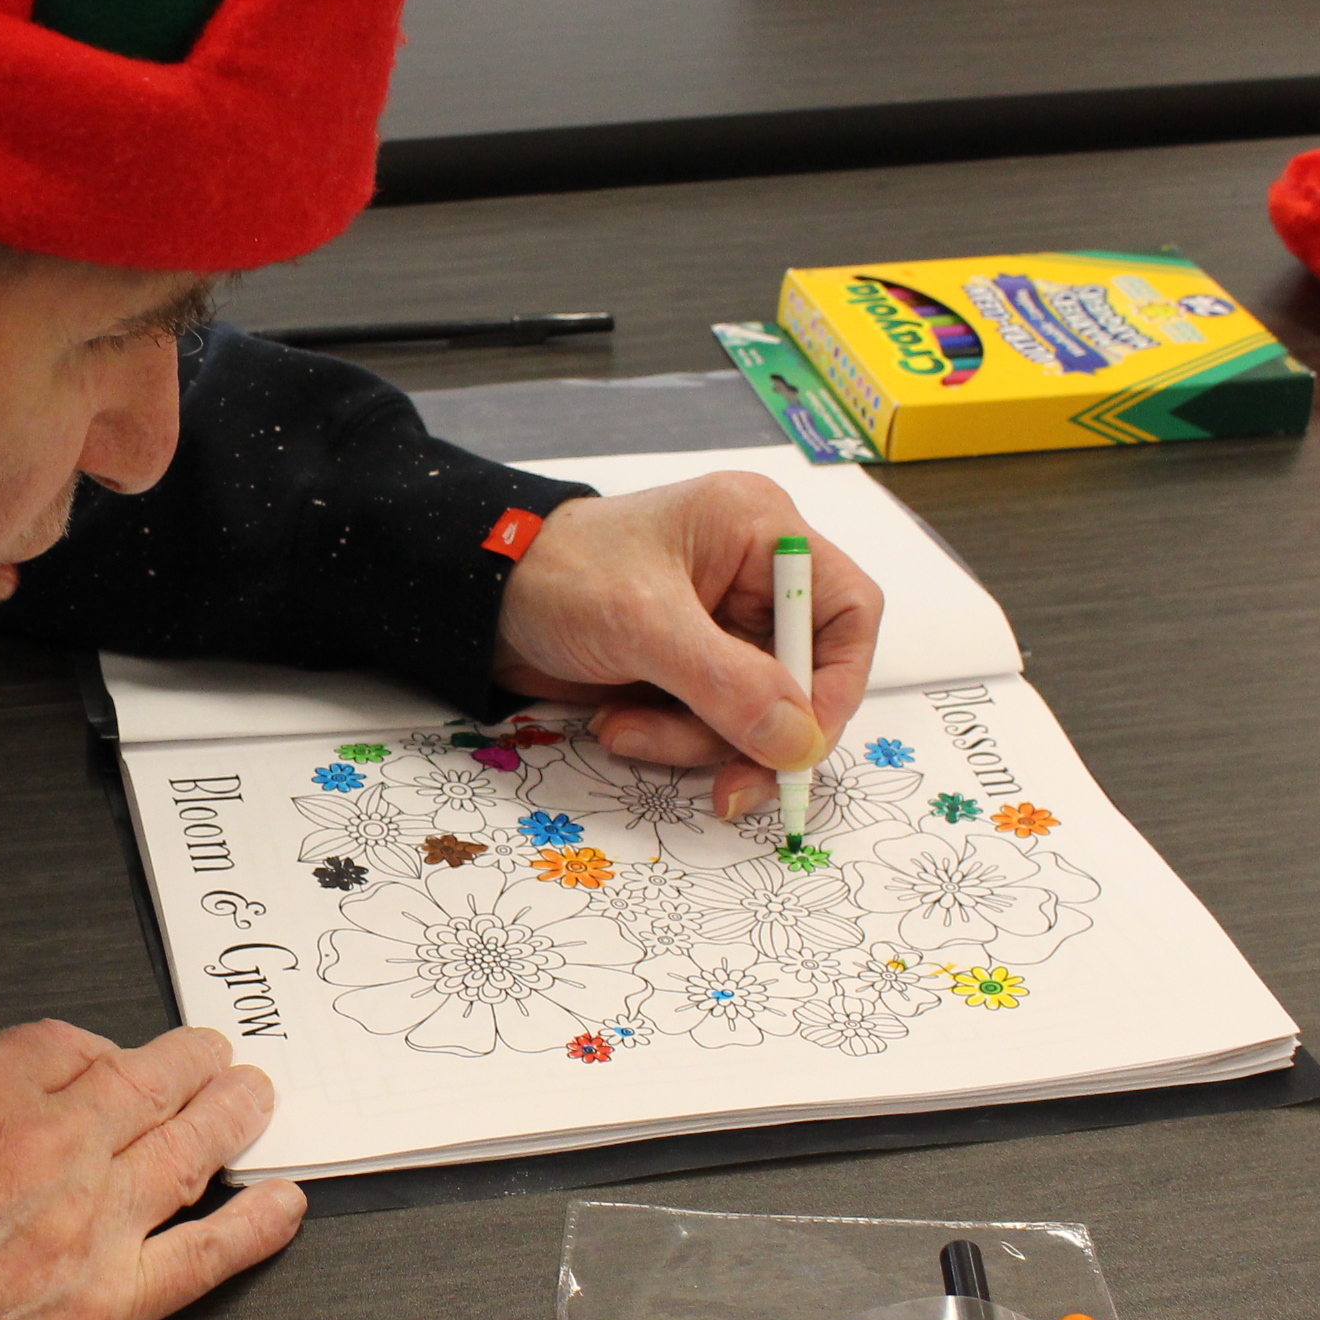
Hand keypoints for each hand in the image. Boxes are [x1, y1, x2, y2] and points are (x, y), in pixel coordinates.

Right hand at [0, 1022, 303, 1319]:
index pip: (68, 1042)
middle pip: (145, 1081)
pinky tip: (282, 1206)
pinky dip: (255, 1227)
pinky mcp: (114, 1299)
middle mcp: (49, 1143)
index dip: (99, 1047)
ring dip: (233, 1117)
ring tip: (254, 1099)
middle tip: (211, 1057)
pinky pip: (206, 1253)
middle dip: (188, 1064)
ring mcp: (92, 1220)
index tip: (109, 1056)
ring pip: (189, 1148)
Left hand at [491, 474, 884, 819]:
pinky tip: (616, 725)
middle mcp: (752, 576)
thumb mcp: (642, 624)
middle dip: (756, 733)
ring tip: (624, 729)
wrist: (474, 597)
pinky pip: (711, 721)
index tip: (800, 741)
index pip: (846, 609)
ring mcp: (720, 626)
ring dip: (695, 739)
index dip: (835, 681)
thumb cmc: (555, 574)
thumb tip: (798, 741)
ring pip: (754, 712)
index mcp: (760, 530)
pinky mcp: (686, 666)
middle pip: (802, 676)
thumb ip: (725, 682)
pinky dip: (671, 737)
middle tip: (728, 788)